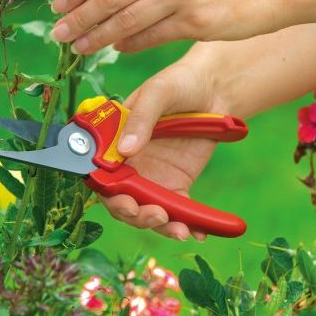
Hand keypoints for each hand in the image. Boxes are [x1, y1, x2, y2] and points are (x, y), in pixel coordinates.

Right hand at [96, 58, 230, 240]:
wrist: (215, 90)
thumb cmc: (179, 83)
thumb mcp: (158, 92)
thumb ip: (141, 118)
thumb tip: (126, 150)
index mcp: (114, 139)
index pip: (100, 172)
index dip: (107, 191)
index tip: (124, 201)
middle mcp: (129, 163)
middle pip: (121, 198)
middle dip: (134, 214)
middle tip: (155, 215)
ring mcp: (153, 176)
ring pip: (147, 209)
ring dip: (159, 225)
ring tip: (179, 229)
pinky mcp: (177, 184)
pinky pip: (176, 210)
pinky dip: (185, 224)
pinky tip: (197, 232)